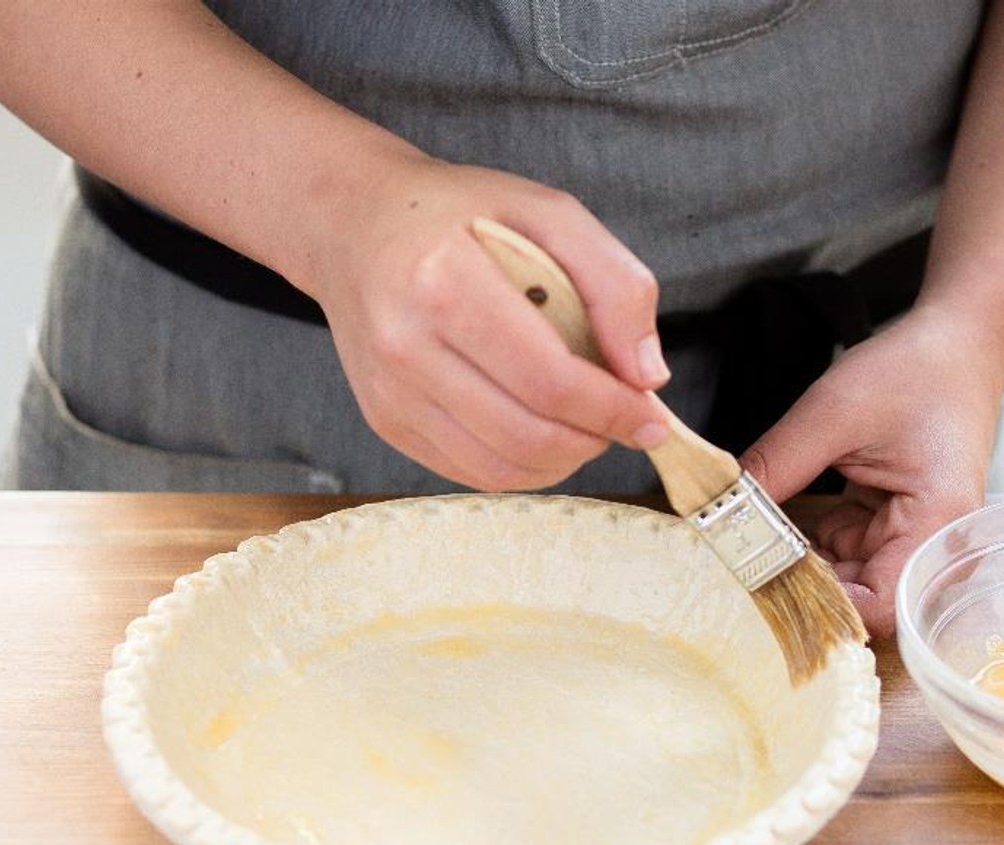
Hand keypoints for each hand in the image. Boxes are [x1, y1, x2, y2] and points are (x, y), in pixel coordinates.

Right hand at [309, 156, 670, 489]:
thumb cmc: (459, 214)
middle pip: (527, 434)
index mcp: (445, 280)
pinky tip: (543, 431)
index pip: (549, 379)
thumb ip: (615, 284)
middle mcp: (406, 343)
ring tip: (584, 425)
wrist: (353, 225)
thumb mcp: (549, 212)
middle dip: (593, 440)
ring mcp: (390, 391)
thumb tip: (647, 377)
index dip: (613, 410)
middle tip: (621, 421)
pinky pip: (471, 472)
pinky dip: (524, 467)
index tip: (651, 418)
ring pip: (500, 468)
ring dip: (563, 460)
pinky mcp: (386, 420)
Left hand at [739, 307, 1003, 638]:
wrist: (954, 344)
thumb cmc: (914, 371)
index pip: (881, 607)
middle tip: (742, 563)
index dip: (823, 605)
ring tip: (752, 540)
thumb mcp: (832, 413)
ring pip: (846, 579)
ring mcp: (910, 537)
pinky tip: (774, 525)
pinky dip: (808, 542)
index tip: (765, 581)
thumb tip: (719, 511)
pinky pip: (842, 552)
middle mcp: (931, 545)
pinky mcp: (889, 524)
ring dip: (800, 563)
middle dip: (802, 585)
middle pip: (862, 600)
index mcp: (935, 525)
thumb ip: (776, 465)